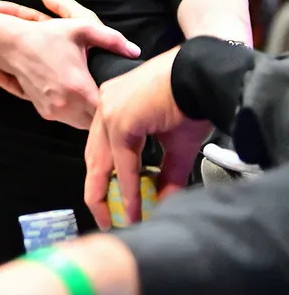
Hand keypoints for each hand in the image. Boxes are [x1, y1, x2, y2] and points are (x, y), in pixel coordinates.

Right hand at [0, 0, 138, 129]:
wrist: (10, 44)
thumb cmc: (46, 36)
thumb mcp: (82, 29)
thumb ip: (113, 40)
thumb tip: (135, 50)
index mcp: (79, 89)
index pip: (108, 111)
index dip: (118, 107)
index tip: (125, 101)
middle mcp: (66, 105)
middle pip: (96, 123)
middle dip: (105, 114)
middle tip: (114, 103)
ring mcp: (52, 111)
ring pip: (81, 124)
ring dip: (89, 115)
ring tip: (96, 100)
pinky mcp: (43, 112)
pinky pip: (65, 119)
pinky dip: (72, 113)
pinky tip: (76, 100)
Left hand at [84, 47, 209, 228]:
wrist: (200, 74)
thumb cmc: (190, 100)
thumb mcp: (176, 143)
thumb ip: (167, 173)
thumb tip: (165, 201)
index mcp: (112, 106)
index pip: (101, 148)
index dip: (104, 177)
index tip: (109, 201)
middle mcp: (104, 107)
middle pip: (94, 157)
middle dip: (98, 191)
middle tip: (106, 217)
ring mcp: (109, 112)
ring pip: (101, 162)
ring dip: (107, 194)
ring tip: (115, 219)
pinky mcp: (120, 121)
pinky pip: (122, 162)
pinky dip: (127, 188)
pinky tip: (133, 207)